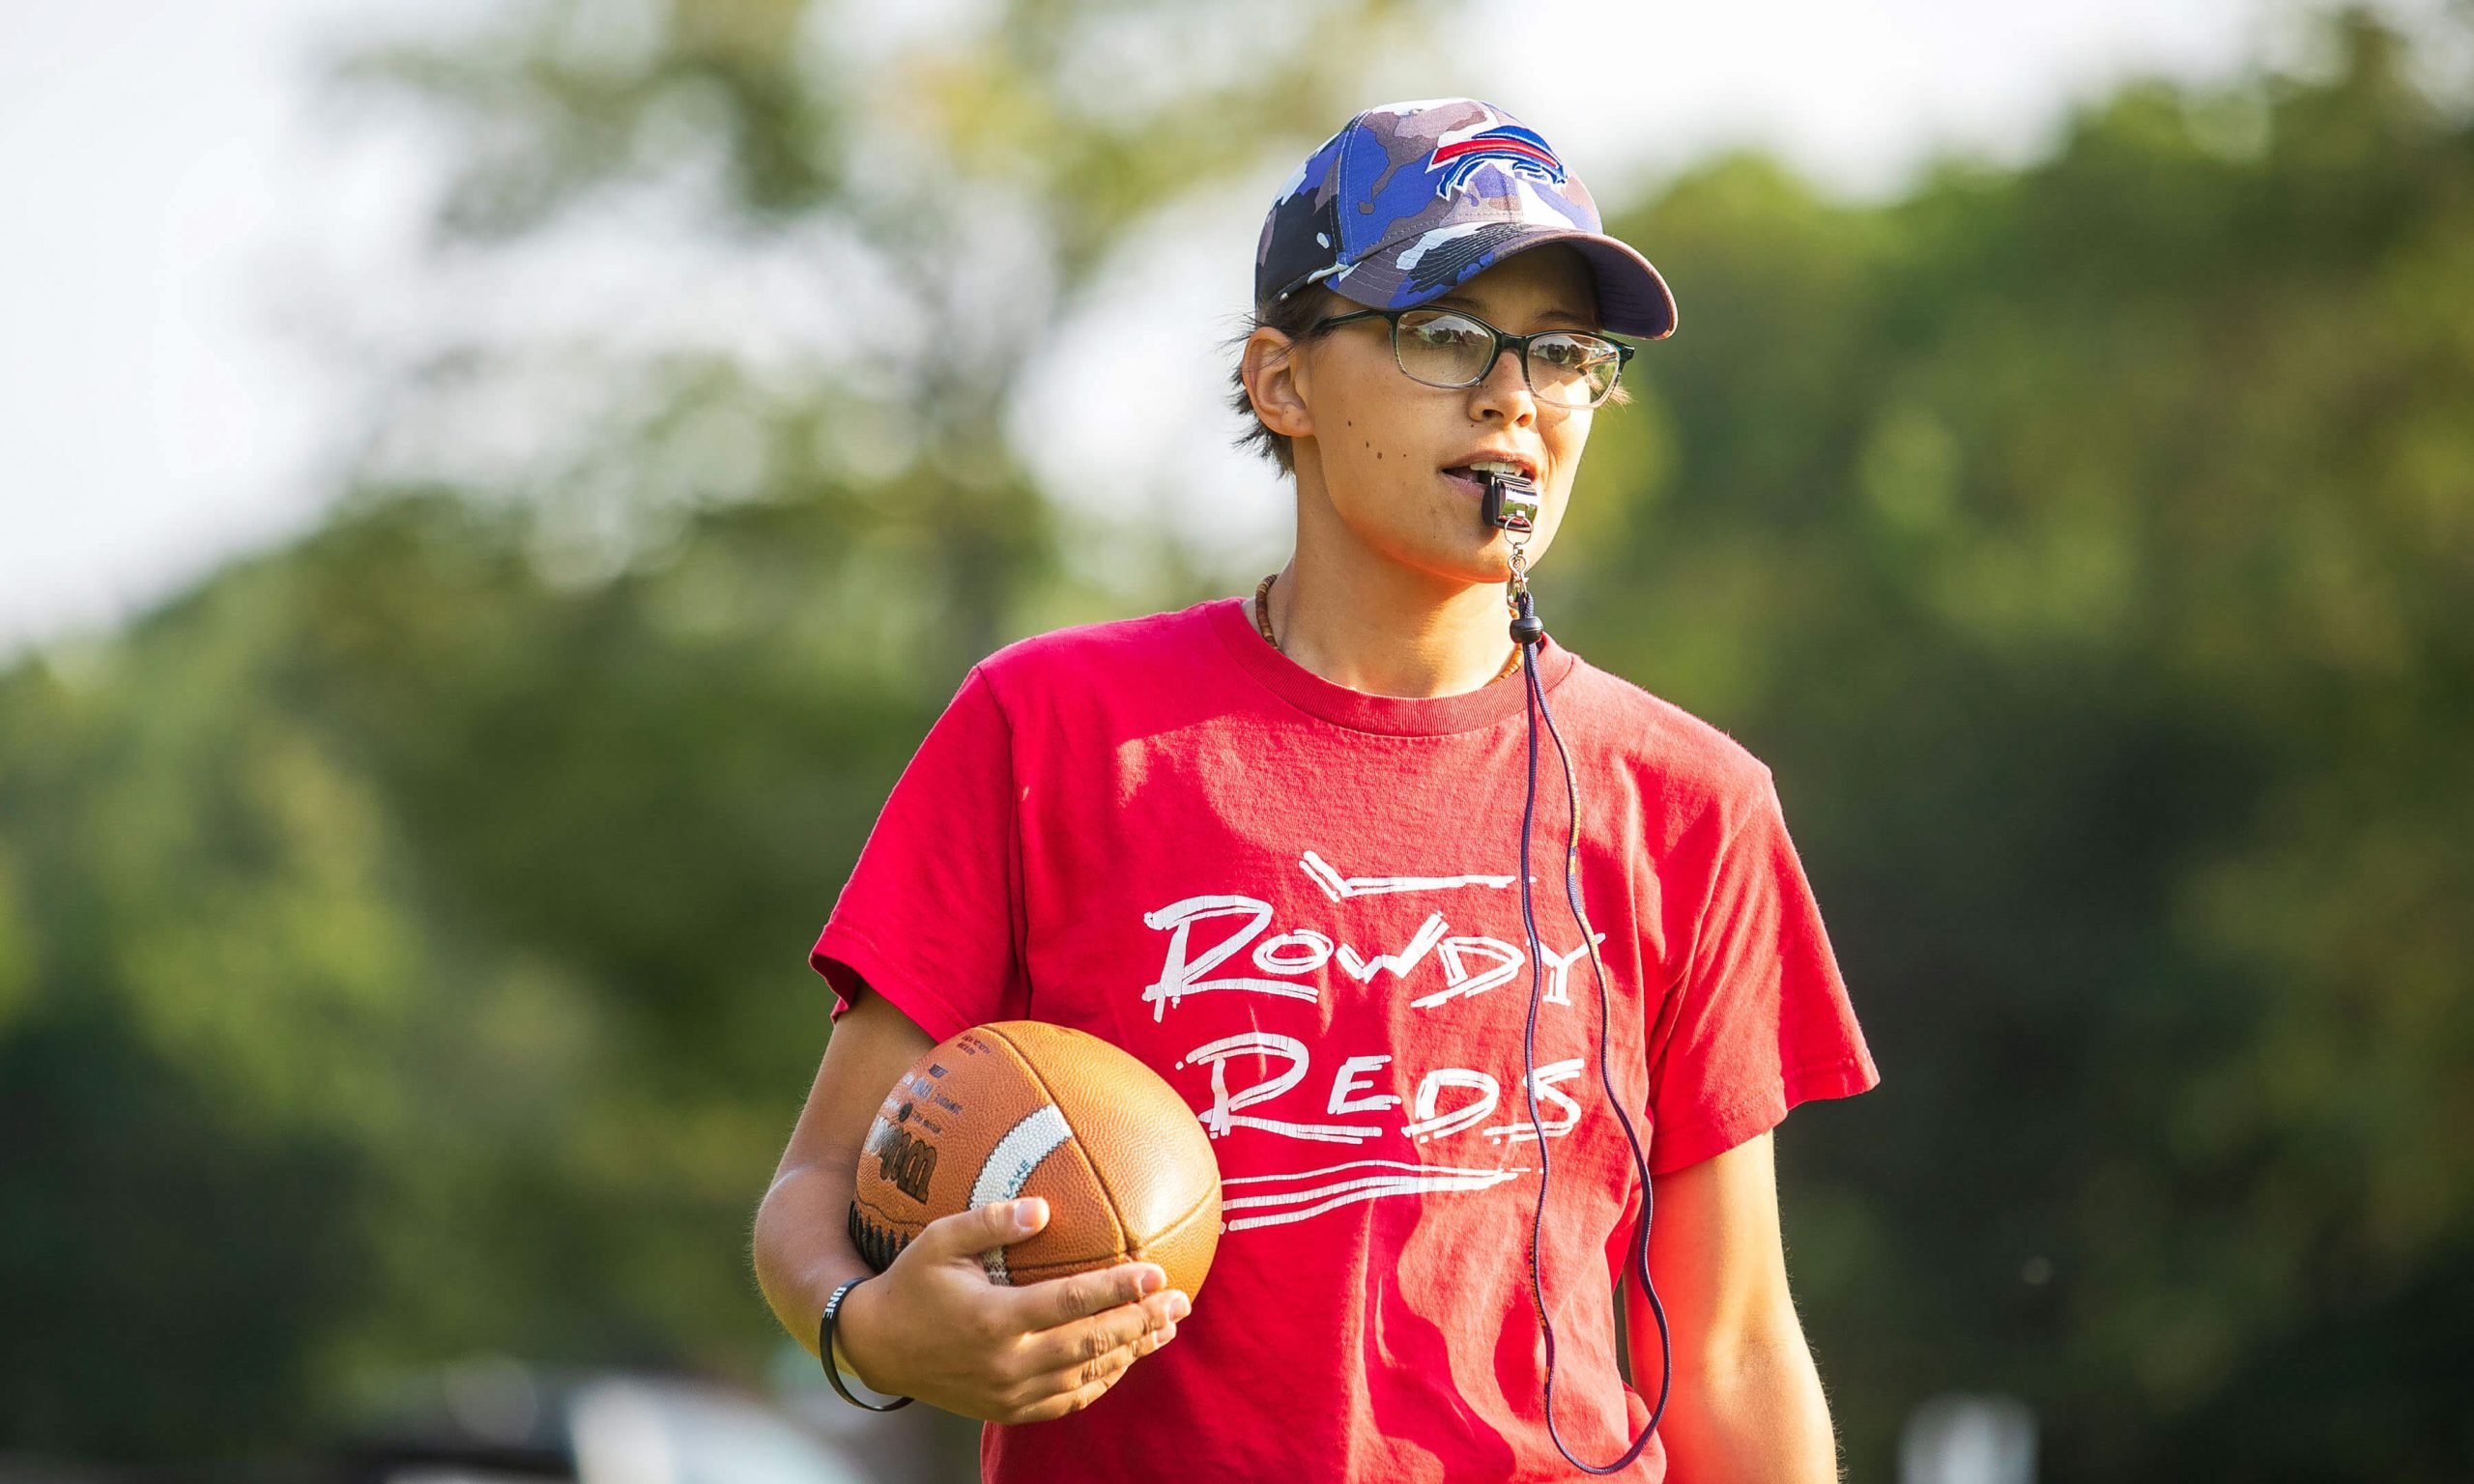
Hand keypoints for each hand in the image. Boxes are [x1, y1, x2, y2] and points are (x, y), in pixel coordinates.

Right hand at [835, 1197, 1190, 1422]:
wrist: (876, 1346)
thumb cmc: (911, 1282)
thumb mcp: (940, 1240)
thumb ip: (991, 1221)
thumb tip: (1044, 1207)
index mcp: (995, 1319)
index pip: (1071, 1303)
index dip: (1118, 1289)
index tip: (1155, 1273)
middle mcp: (1007, 1363)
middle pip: (1092, 1344)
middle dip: (1141, 1322)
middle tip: (1180, 1300)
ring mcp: (1010, 1393)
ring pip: (1087, 1376)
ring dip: (1131, 1352)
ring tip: (1166, 1328)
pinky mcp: (1008, 1410)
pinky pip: (1068, 1400)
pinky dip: (1102, 1382)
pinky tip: (1125, 1360)